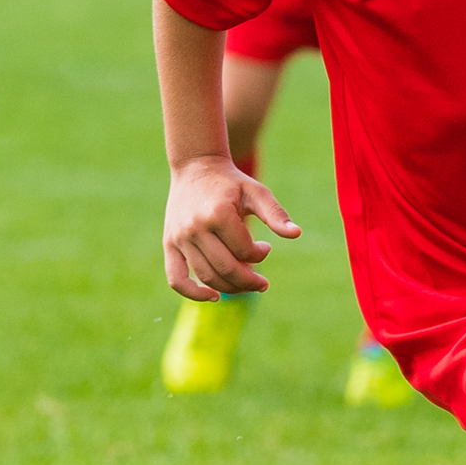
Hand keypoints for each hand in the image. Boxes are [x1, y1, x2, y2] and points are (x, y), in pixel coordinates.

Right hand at [163, 154, 300, 299]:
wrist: (196, 167)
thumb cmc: (230, 182)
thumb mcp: (256, 192)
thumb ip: (275, 214)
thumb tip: (295, 234)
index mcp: (217, 214)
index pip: (244, 251)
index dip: (260, 255)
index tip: (266, 247)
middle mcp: (195, 228)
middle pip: (226, 269)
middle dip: (249, 281)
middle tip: (262, 283)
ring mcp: (180, 238)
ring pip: (206, 276)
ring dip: (230, 288)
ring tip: (246, 285)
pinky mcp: (169, 244)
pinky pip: (176, 279)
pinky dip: (193, 293)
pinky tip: (214, 297)